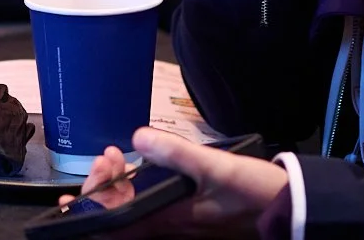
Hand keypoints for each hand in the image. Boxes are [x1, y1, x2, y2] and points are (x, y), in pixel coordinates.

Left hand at [59, 131, 288, 238]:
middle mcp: (170, 226)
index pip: (114, 226)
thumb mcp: (217, 169)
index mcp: (169, 220)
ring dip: (119, 186)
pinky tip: (140, 167)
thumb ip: (177, 154)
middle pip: (120, 217)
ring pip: (135, 210)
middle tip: (106, 158)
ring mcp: (180, 222)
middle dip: (103, 188)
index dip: (88, 213)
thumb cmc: (257, 193)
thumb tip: (139, 138)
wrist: (290, 208)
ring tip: (116, 157)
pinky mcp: (191, 215)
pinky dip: (140, 187)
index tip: (73, 192)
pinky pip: (153, 206)